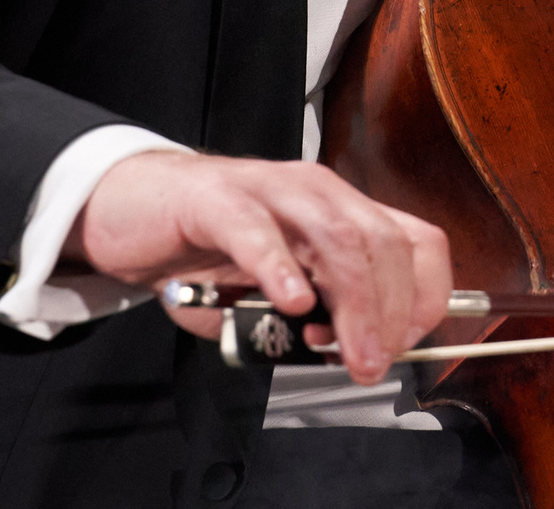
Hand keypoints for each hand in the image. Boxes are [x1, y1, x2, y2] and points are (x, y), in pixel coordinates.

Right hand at [67, 152, 450, 384]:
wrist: (129, 210)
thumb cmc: (205, 254)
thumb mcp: (272, 293)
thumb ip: (309, 322)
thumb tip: (344, 358)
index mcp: (343, 213)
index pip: (417, 244)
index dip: (424, 298)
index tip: (404, 347)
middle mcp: (318, 193)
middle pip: (384, 244)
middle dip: (390, 312)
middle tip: (371, 364)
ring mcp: (270, 190)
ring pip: (337, 236)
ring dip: (351, 301)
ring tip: (339, 349)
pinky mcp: (216, 199)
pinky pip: (257, 230)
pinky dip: (281, 267)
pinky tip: (290, 302)